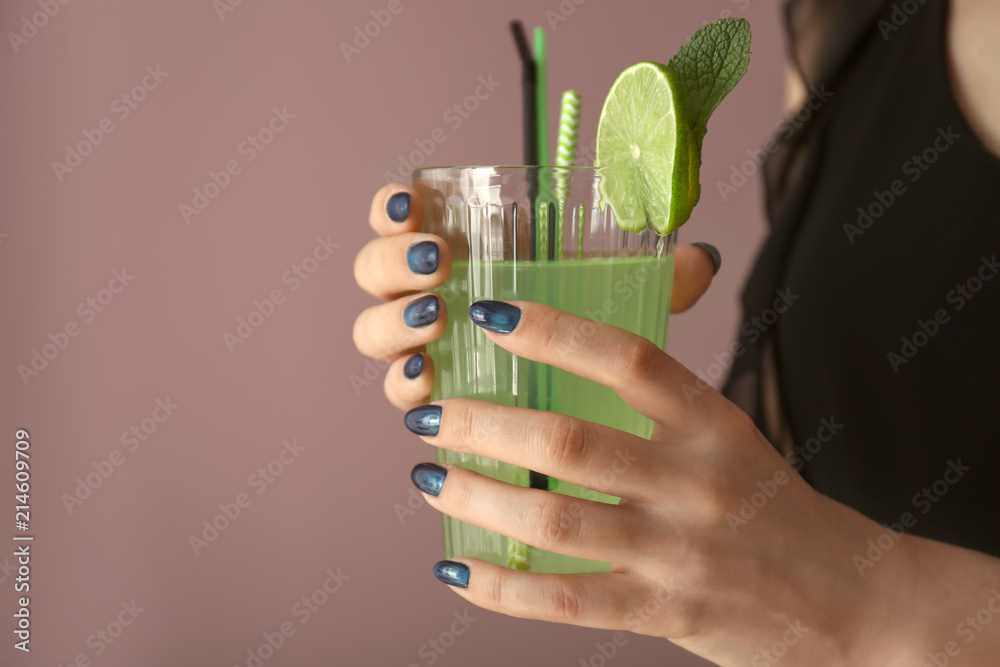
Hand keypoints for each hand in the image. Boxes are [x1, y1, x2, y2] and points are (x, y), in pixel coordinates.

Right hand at [353, 183, 720, 409]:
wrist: (586, 427)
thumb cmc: (592, 344)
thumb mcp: (621, 301)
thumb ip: (656, 278)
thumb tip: (703, 260)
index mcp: (461, 252)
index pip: (404, 214)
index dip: (393, 206)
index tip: (416, 203)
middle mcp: (429, 294)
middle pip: (375, 269)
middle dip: (393, 261)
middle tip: (437, 264)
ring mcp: (422, 348)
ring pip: (375, 330)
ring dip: (395, 321)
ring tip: (435, 321)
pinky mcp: (427, 398)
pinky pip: (397, 388)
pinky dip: (403, 381)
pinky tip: (427, 381)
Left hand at [402, 300, 938, 665]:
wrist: (849, 597)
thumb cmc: (769, 505)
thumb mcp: (729, 435)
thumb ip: (660, 401)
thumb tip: (574, 348)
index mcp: (710, 420)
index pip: (627, 356)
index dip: (552, 329)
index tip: (487, 312)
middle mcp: (694, 479)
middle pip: (568, 441)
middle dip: (480, 424)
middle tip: (426, 410)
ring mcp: (680, 550)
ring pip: (554, 520)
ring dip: (475, 498)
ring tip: (426, 476)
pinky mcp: (667, 612)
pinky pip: (565, 601)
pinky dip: (501, 588)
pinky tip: (456, 570)